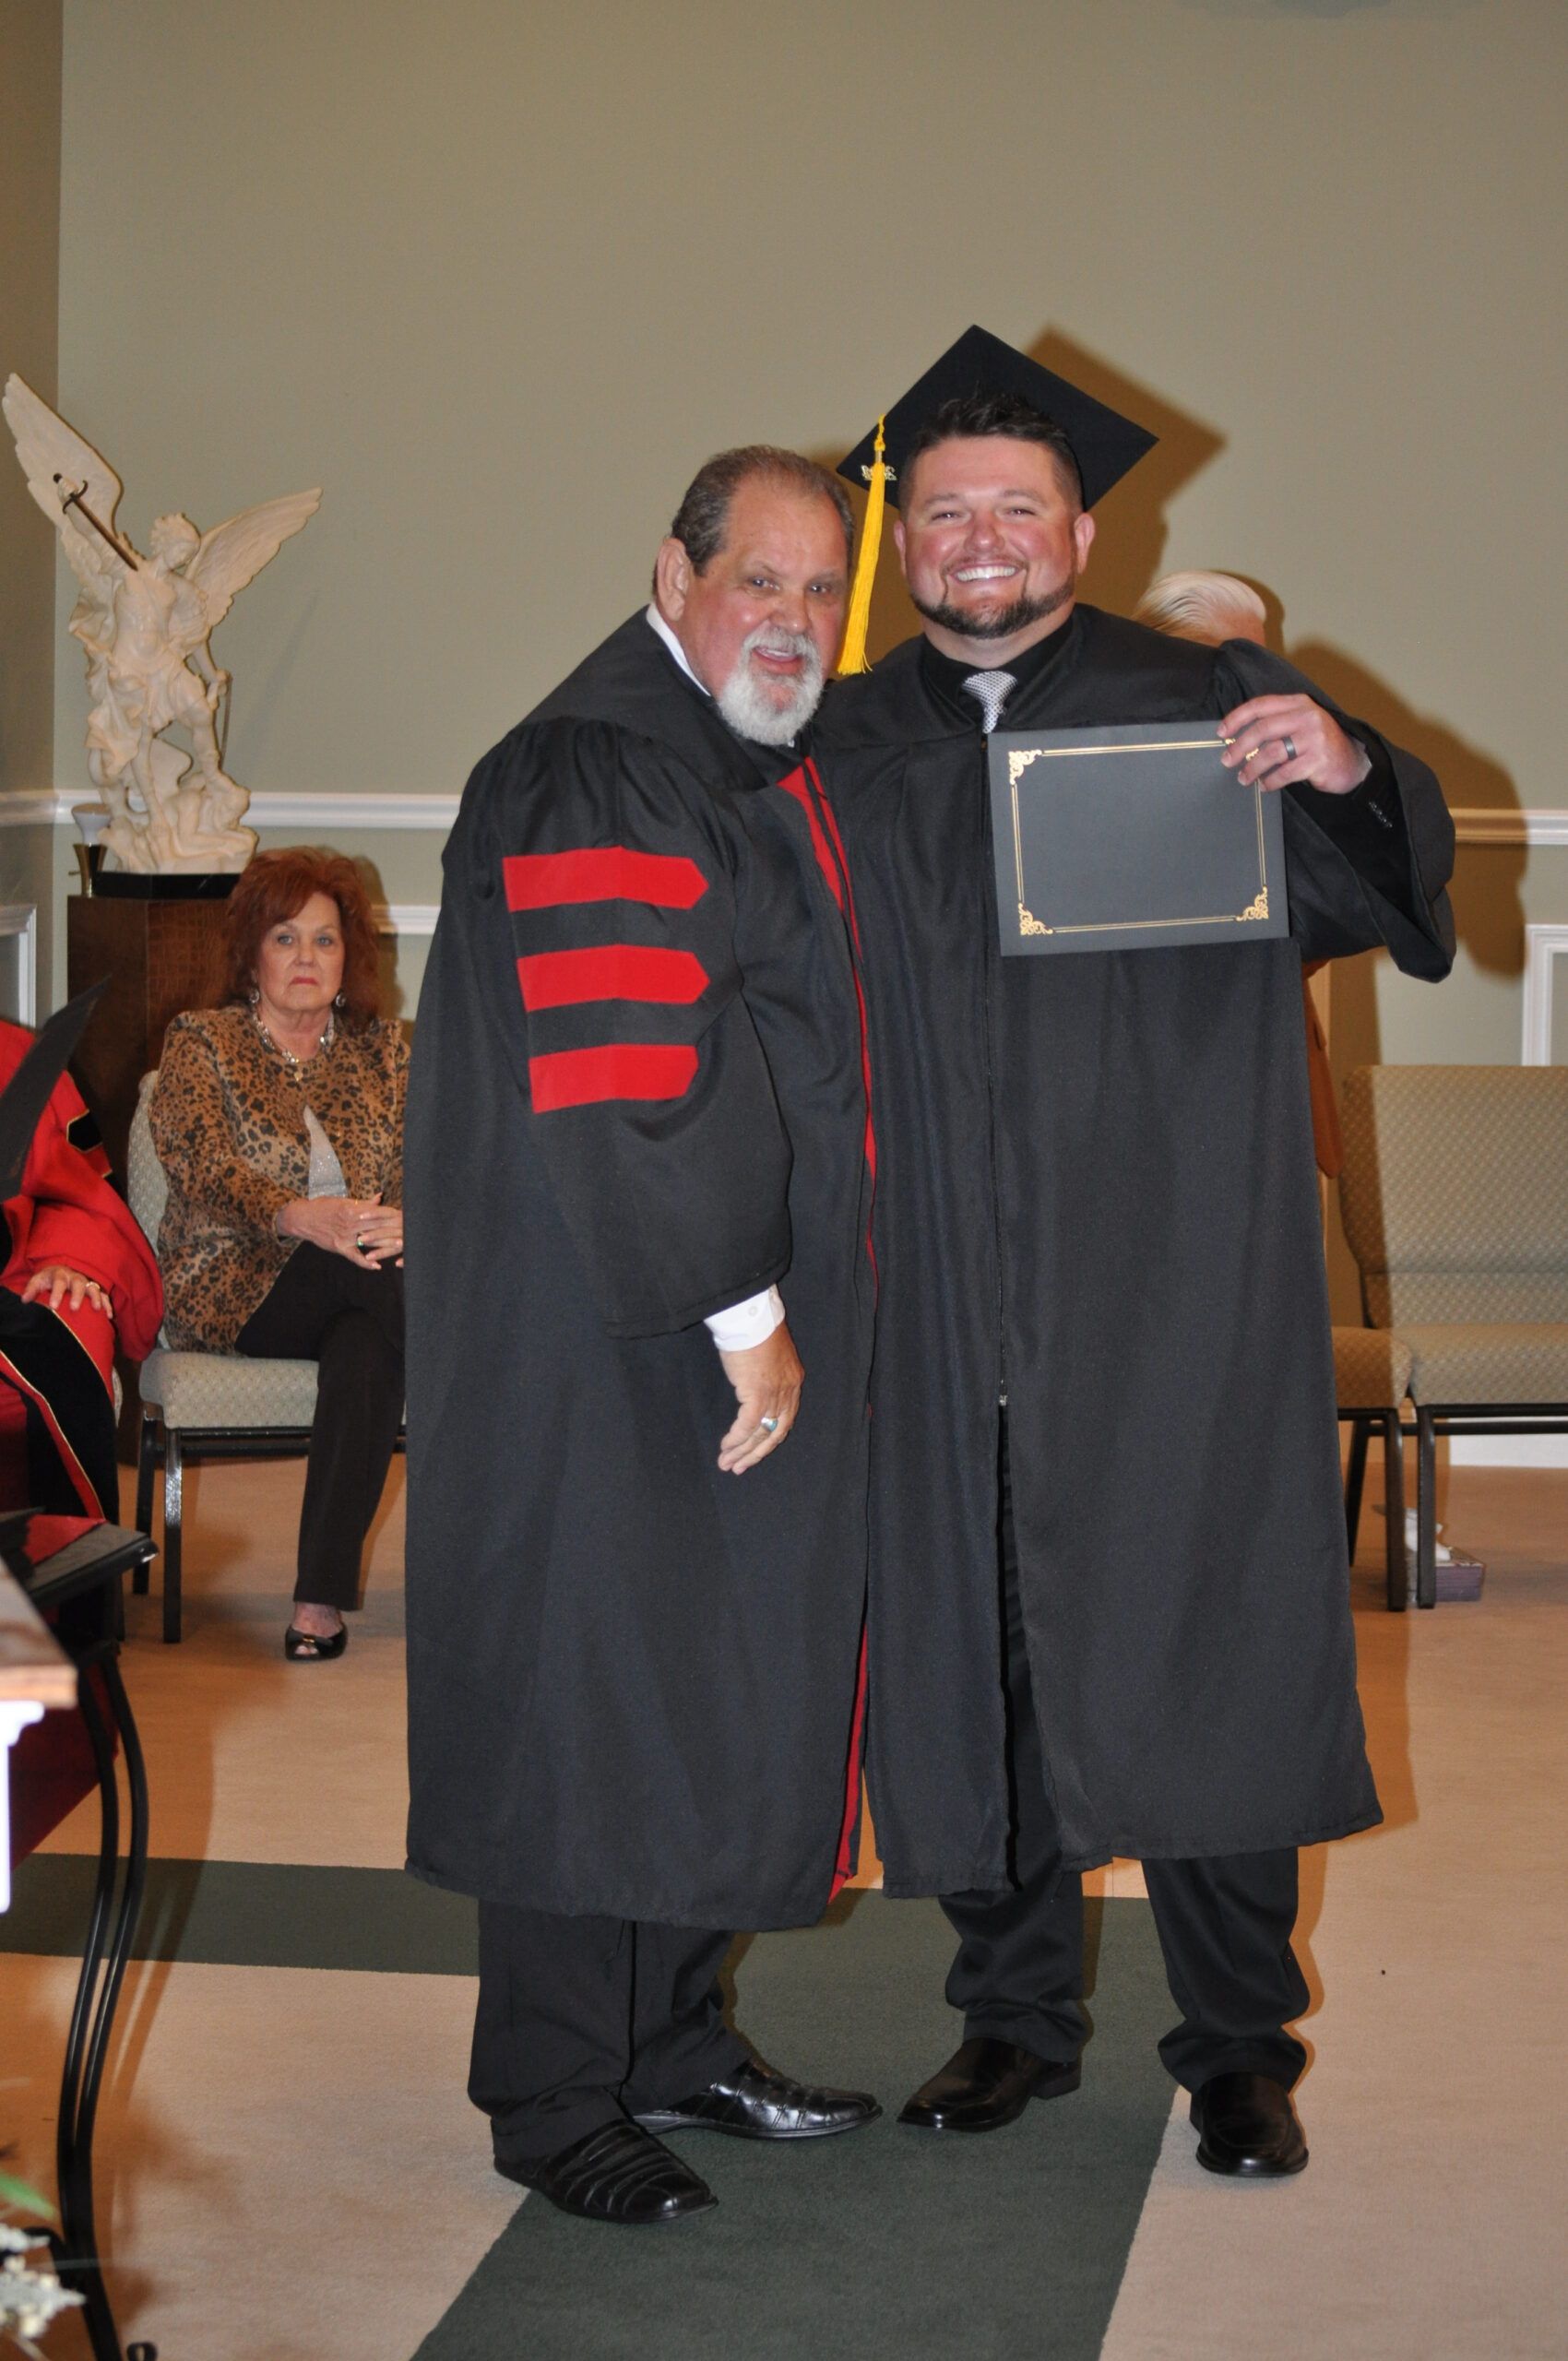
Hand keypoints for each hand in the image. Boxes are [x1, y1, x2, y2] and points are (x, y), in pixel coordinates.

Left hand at [21, 1265, 108, 1315]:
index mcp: (60, 1275)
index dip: (57, 1294)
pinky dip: (107, 1305)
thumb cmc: (48, 1279)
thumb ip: (31, 1289)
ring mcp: (87, 1282)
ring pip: (94, 1288)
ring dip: (96, 1298)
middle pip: (79, 1284)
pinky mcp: (94, 1288)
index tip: (54, 1306)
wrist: (62, 1269)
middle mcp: (75, 1277)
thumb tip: (25, 1299)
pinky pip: (103, 1295)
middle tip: (74, 1308)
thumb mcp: (38, 1280)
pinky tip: (108, 1316)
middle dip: (77, 1296)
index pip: (59, 1283)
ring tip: (97, 1309)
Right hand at [277, 1194, 402, 1267]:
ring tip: (401, 1246)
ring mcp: (345, 1236)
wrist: (302, 1218)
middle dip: (395, 1227)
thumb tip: (380, 1197)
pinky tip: (377, 1267)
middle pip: (378, 1225)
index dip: (393, 1214)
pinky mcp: (339, 1247)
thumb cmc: (324, 1207)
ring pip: (369, 1240)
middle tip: (411, 1230)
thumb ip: (363, 1203)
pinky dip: (365, 1262)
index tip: (407, 1215)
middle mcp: (351, 1222)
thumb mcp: (343, 1202)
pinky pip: (354, 1256)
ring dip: (386, 1243)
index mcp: (353, 1209)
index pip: (378, 1211)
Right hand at [717, 1320, 803, 1473]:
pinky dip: (735, 1440)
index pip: (785, 1419)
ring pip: (759, 1434)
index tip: (756, 1450)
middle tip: (740, 1467)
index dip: (770, 1438)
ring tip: (727, 1464)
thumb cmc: (757, 1330)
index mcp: (793, 1382)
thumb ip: (765, 1374)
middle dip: (756, 1453)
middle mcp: (788, 1393)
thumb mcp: (768, 1355)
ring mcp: (775, 1396)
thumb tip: (751, 1384)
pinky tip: (725, 1448)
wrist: (753, 1319)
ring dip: (741, 1452)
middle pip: (775, 1433)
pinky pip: (747, 1426)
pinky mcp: (758, 1395)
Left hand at [1220, 693, 1370, 796]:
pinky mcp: (1318, 760)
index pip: (1261, 705)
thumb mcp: (1301, 724)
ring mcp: (1314, 738)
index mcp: (1299, 703)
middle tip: (1227, 760)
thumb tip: (1239, 737)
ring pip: (1271, 752)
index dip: (1237, 718)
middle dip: (1239, 746)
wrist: (1354, 762)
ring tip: (1243, 778)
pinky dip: (1270, 781)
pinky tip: (1264, 786)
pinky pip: (1285, 773)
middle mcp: (1307, 717)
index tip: (1222, 733)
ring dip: (1252, 767)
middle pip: (1263, 729)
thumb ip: (1277, 724)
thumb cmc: (1319, 745)